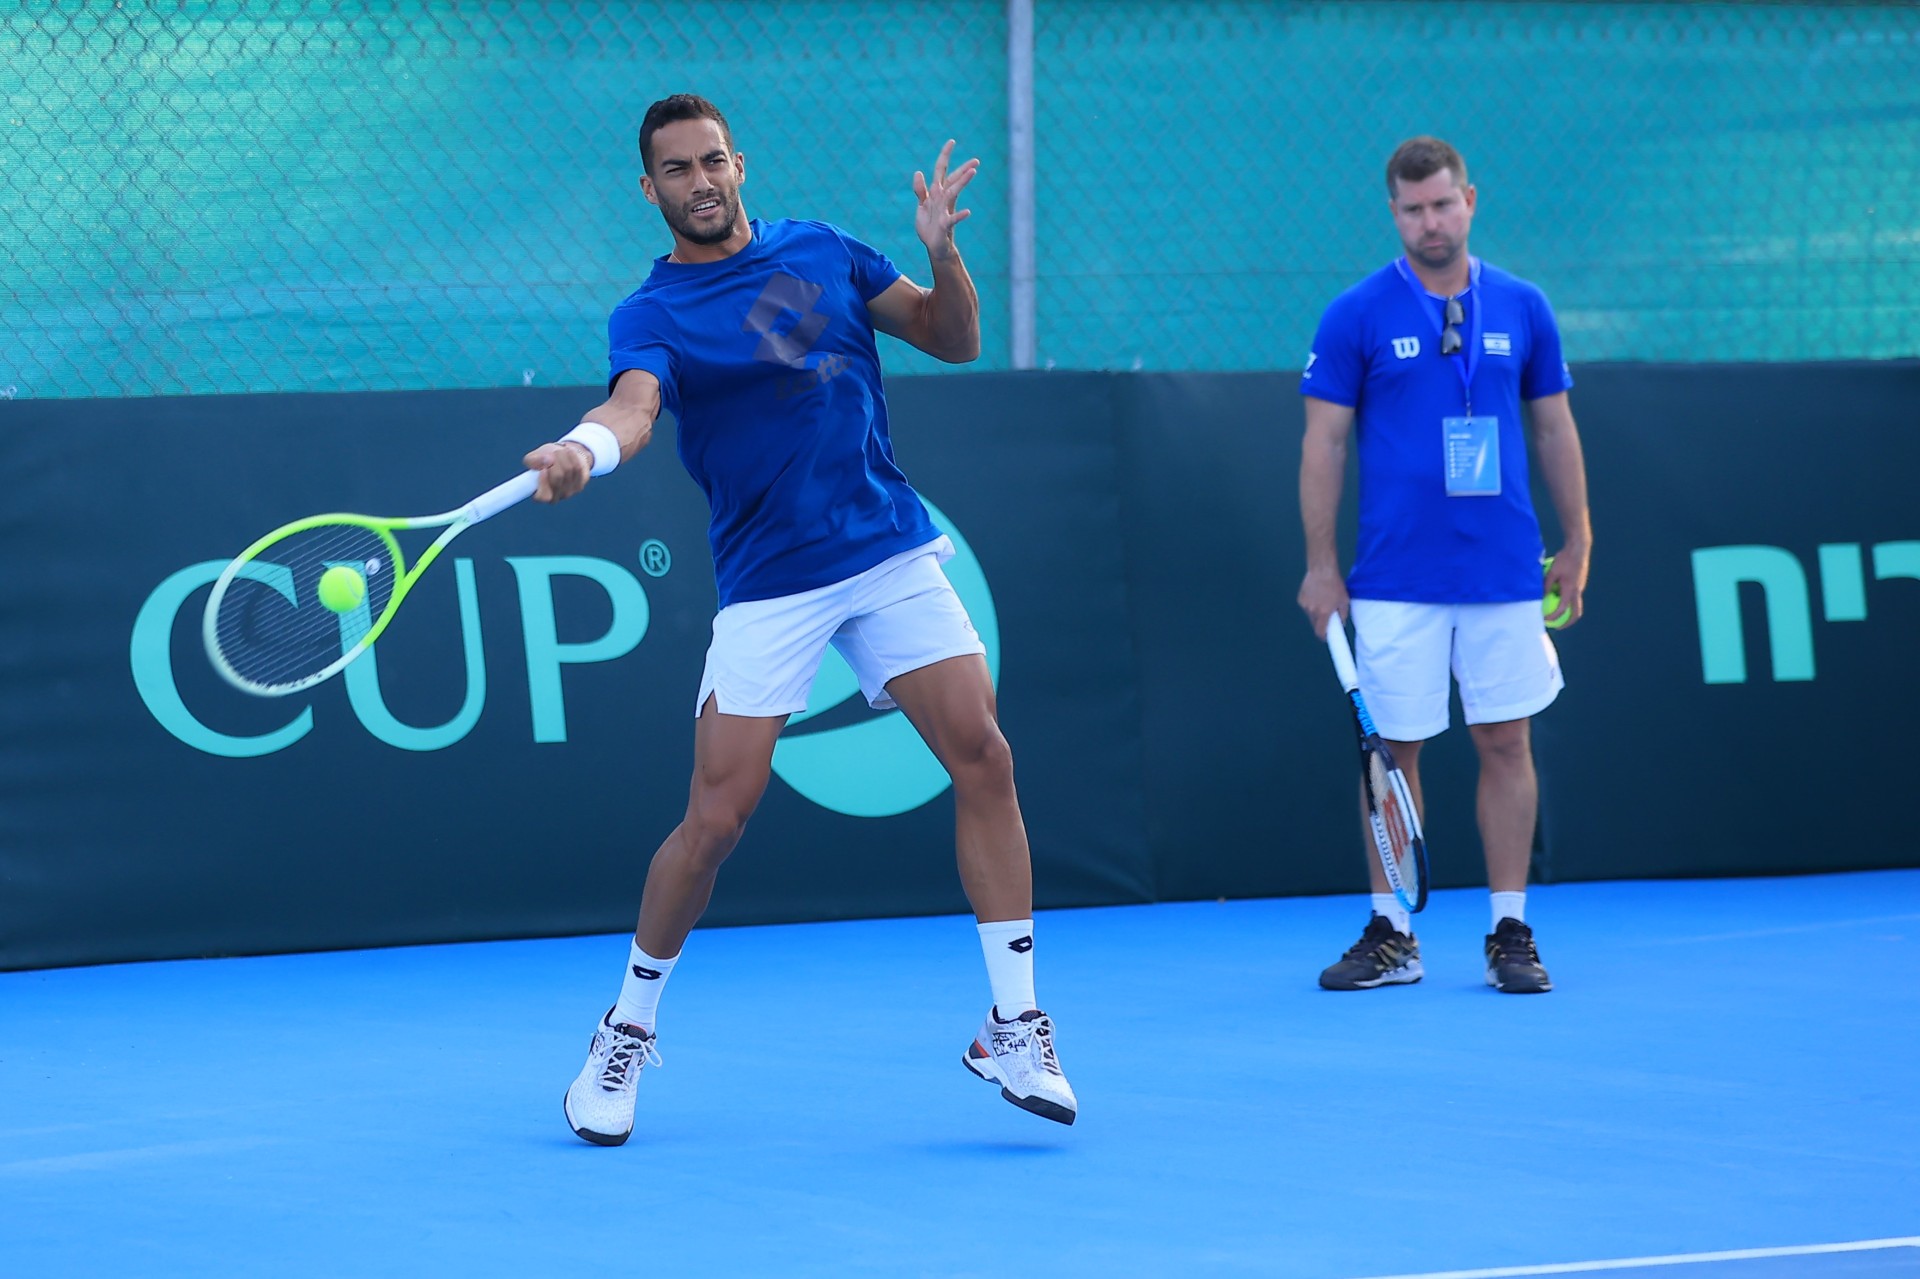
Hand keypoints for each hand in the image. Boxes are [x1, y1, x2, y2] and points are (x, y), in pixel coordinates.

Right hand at [523, 440, 592, 502]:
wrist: (562, 456)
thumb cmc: (544, 460)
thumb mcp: (533, 458)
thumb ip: (532, 461)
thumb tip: (547, 461)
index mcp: (540, 494)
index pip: (542, 496)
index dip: (543, 483)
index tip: (543, 469)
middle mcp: (554, 497)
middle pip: (557, 477)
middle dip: (554, 460)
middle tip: (552, 454)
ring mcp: (568, 493)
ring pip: (568, 470)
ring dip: (563, 456)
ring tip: (559, 452)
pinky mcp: (579, 486)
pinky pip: (577, 468)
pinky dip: (572, 457)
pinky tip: (569, 453)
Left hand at [913, 139, 978, 258]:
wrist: (934, 246)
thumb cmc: (929, 225)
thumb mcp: (922, 205)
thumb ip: (920, 190)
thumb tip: (918, 172)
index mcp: (936, 192)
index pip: (941, 170)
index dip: (945, 156)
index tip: (952, 141)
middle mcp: (942, 198)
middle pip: (952, 180)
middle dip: (963, 169)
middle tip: (976, 160)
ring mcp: (944, 210)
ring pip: (953, 193)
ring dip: (962, 182)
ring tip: (973, 172)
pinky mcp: (945, 225)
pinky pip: (953, 219)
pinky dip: (960, 215)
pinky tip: (968, 212)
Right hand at [1298, 568, 1349, 639]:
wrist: (1322, 570)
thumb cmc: (1336, 585)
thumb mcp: (1344, 600)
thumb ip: (1343, 615)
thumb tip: (1341, 623)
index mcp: (1323, 613)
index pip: (1320, 632)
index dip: (1323, 636)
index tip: (1327, 637)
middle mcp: (1312, 611)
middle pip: (1314, 624)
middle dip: (1320, 624)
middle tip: (1327, 618)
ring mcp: (1305, 605)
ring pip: (1310, 615)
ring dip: (1315, 613)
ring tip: (1322, 602)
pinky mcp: (1300, 599)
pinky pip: (1306, 607)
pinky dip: (1310, 605)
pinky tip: (1315, 596)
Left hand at [1544, 545, 1589, 627]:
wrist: (1579, 548)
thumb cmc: (1564, 559)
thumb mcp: (1552, 572)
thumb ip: (1546, 585)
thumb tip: (1540, 596)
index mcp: (1571, 590)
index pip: (1563, 609)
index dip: (1554, 617)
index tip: (1545, 620)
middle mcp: (1578, 591)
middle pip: (1576, 613)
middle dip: (1568, 622)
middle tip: (1557, 626)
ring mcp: (1581, 587)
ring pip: (1576, 604)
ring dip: (1566, 610)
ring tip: (1554, 611)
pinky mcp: (1580, 583)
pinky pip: (1574, 596)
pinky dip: (1566, 600)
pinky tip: (1556, 595)